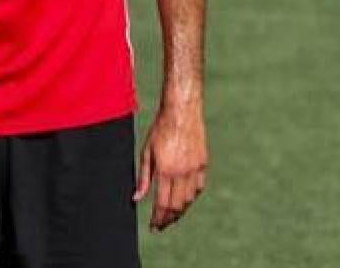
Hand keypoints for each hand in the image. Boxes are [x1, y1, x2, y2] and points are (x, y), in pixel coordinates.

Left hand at [133, 105, 207, 231]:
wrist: (182, 111)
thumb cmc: (160, 129)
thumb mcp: (146, 152)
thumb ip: (142, 178)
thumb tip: (136, 198)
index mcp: (166, 170)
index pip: (162, 204)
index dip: (158, 219)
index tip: (154, 227)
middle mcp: (182, 172)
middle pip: (177, 206)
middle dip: (168, 219)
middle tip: (162, 225)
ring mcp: (195, 168)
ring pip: (189, 200)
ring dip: (180, 211)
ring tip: (171, 215)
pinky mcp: (203, 163)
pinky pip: (198, 188)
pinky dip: (191, 197)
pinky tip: (184, 200)